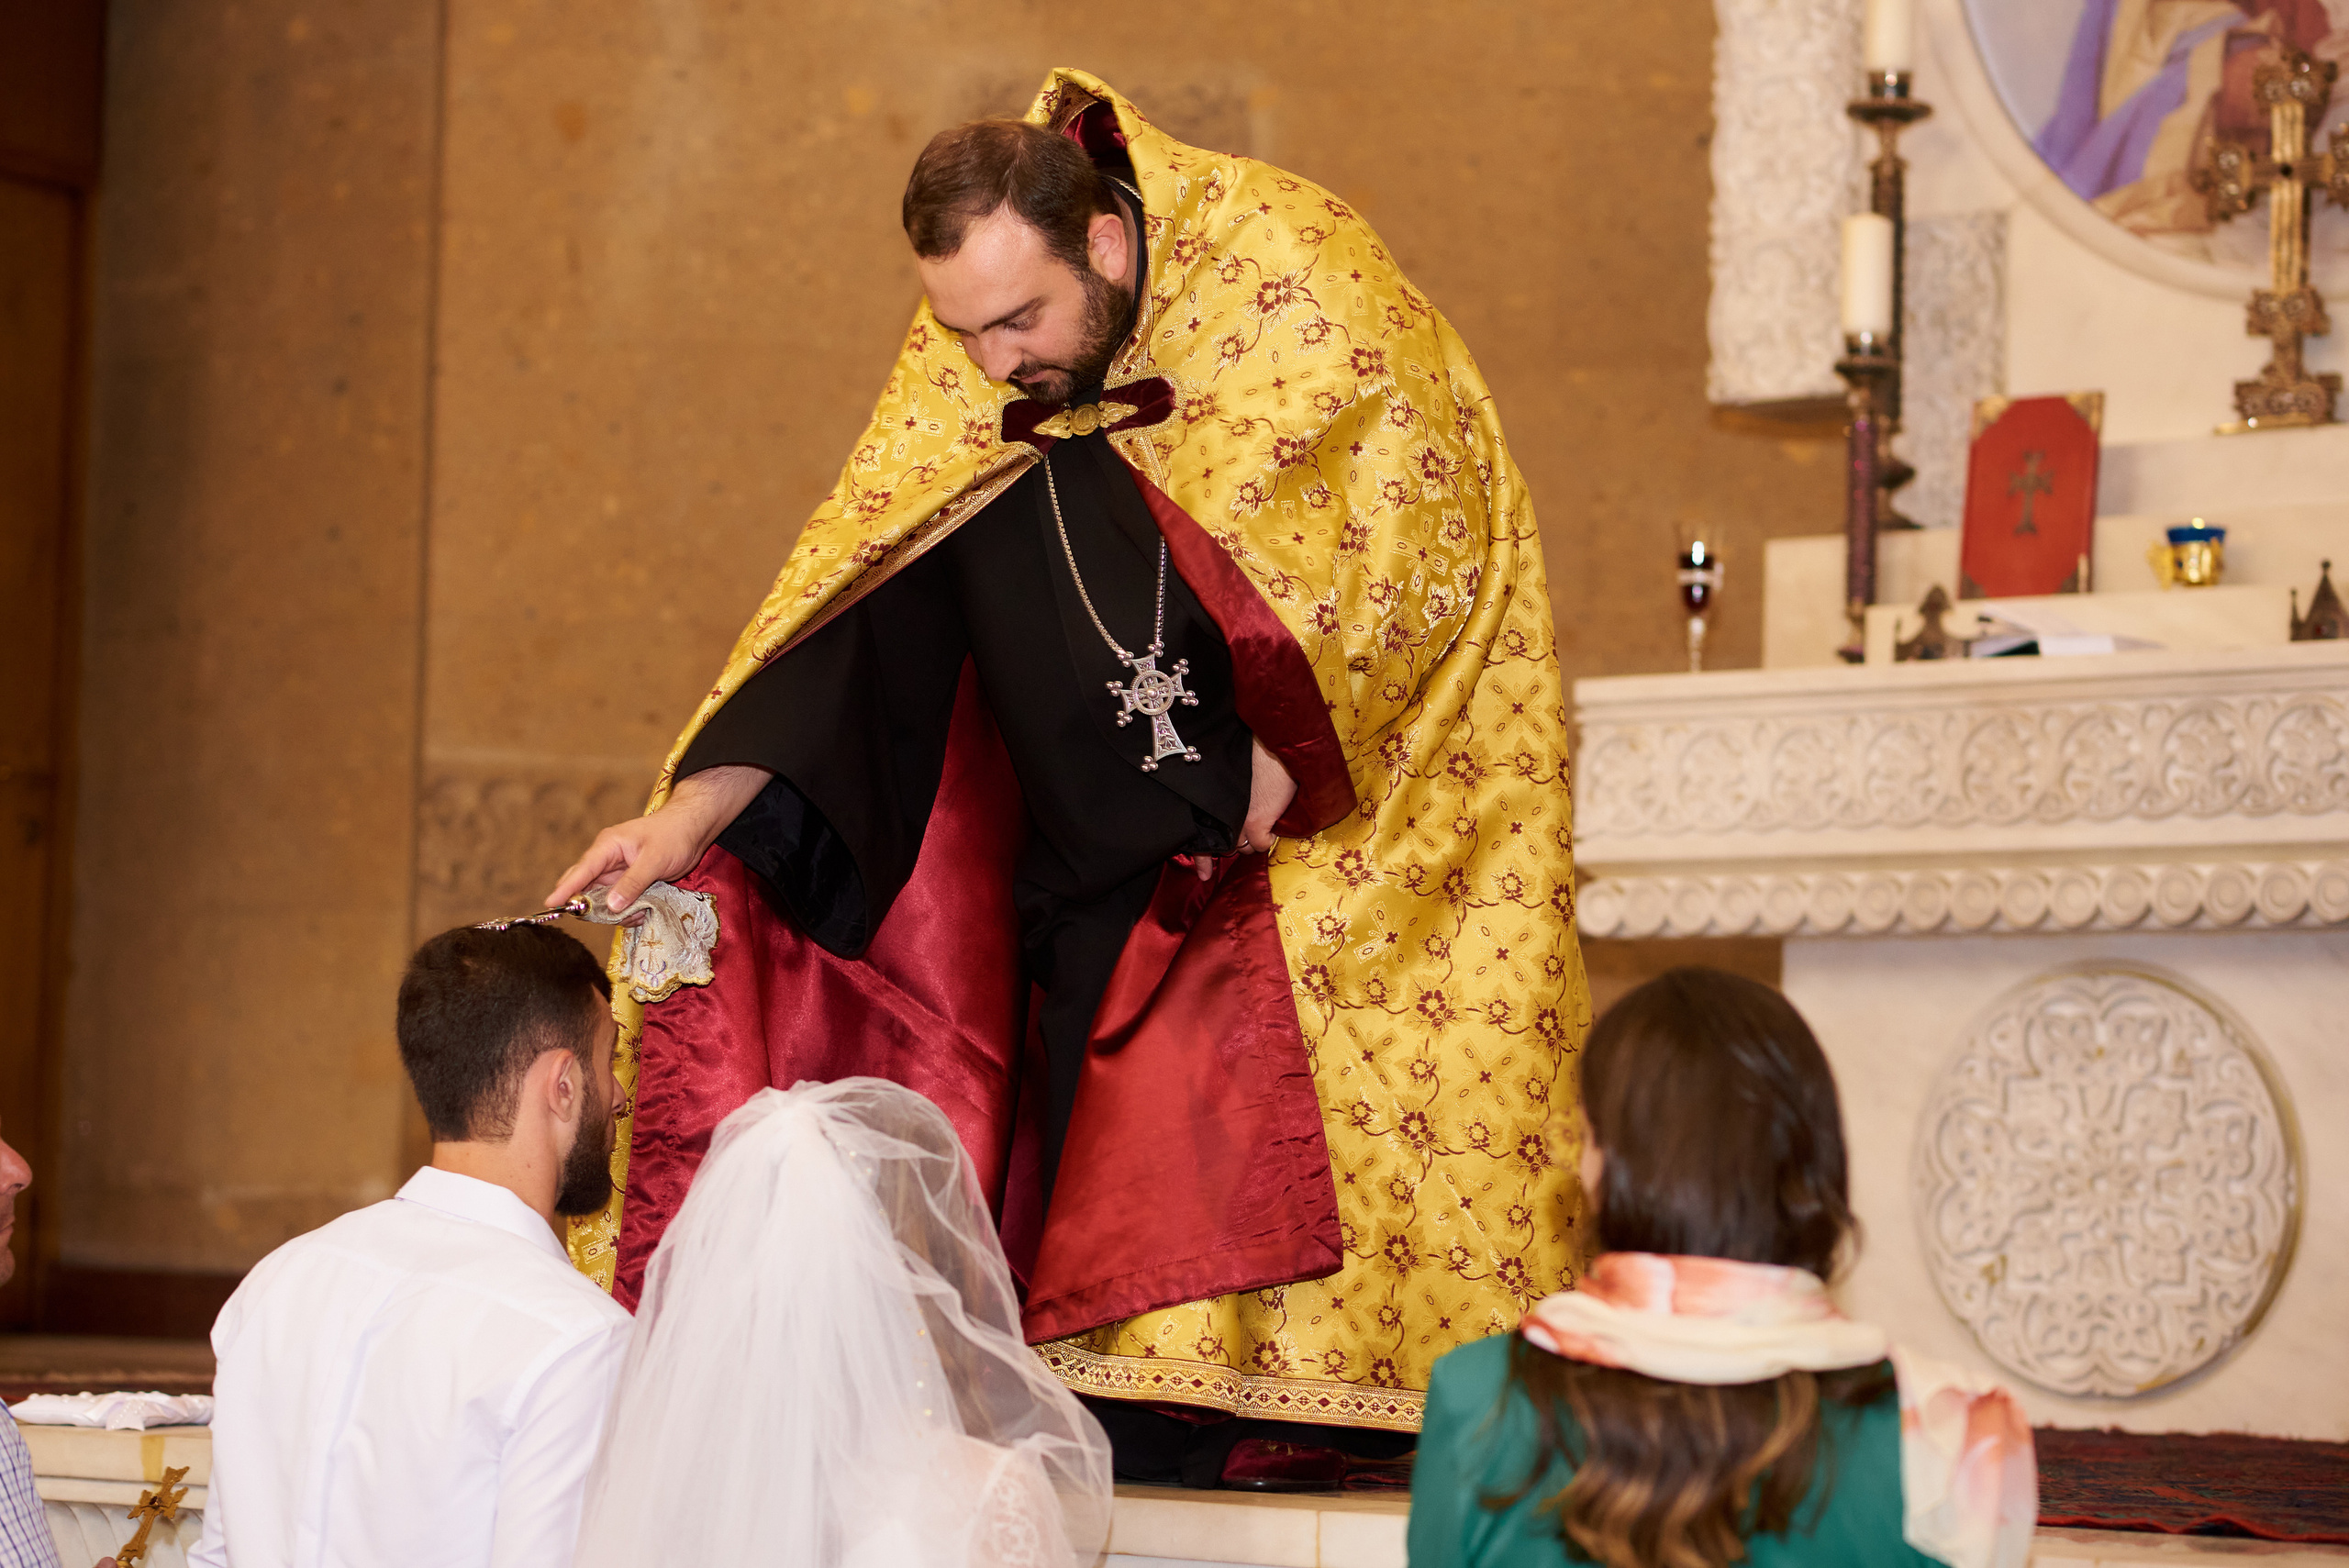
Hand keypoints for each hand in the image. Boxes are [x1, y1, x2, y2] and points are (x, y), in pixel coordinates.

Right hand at [546, 765, 772, 915]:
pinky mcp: (629, 882)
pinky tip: (645, 911)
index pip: (581, 870)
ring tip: (640, 912)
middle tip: (614, 917)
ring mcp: (618, 872)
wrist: (693, 829)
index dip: (565, 888)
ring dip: (618, 912)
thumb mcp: (654, 861)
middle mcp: (607, 860)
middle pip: (588, 889)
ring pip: (605, 900)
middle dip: (596, 907)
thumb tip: (610, 907)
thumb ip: (632, 883)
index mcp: (608, 847)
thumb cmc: (673, 836)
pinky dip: (629, 910)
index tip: (549, 904)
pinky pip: (620, 902)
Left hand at [1199, 740, 1298, 880]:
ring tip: (1262, 829)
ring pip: (1243, 847)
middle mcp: (1221, 815)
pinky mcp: (1258, 822)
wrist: (1274, 745)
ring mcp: (1239, 821)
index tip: (1204, 874)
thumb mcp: (1233, 778)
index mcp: (1213, 803)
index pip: (1203, 839)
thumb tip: (1233, 810)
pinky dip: (1268, 841)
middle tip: (1247, 837)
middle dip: (1236, 843)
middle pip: (1226, 845)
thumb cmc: (1255, 755)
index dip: (1203, 859)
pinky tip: (1274, 829)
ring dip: (1251, 842)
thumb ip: (1228, 798)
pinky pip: (1261, 845)